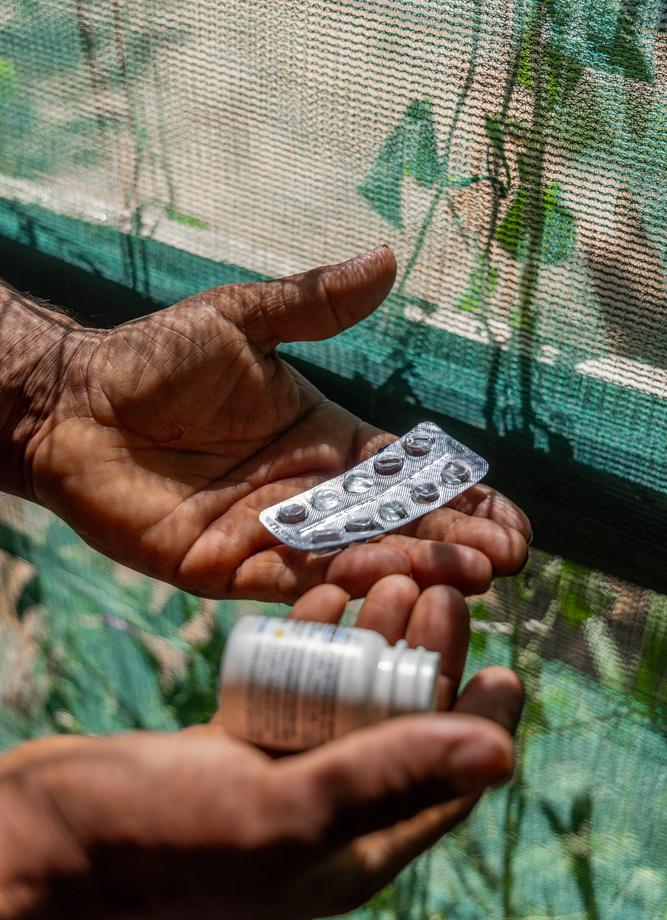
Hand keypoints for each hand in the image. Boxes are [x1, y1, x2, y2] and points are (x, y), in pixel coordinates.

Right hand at [0, 578, 522, 919]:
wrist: (46, 835)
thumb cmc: (159, 837)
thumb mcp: (284, 809)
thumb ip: (389, 776)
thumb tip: (502, 756)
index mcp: (351, 852)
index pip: (444, 786)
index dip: (480, 726)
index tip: (507, 664)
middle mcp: (323, 817)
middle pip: (398, 730)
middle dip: (425, 662)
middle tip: (441, 595)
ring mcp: (278, 779)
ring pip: (347, 702)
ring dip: (371, 643)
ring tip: (390, 580)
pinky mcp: (235, 747)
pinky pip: (293, 692)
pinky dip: (310, 646)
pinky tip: (323, 598)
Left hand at [19, 246, 529, 600]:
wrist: (75, 403)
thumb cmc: (155, 359)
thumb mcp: (243, 321)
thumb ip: (315, 306)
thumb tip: (387, 257)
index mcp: (327, 445)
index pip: (408, 479)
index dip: (459, 499)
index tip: (512, 518)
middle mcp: (309, 499)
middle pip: (394, 527)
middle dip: (452, 542)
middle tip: (505, 557)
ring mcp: (269, 538)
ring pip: (352, 562)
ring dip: (410, 568)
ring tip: (469, 574)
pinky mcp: (224, 569)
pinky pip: (288, 584)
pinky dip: (334, 587)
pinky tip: (382, 584)